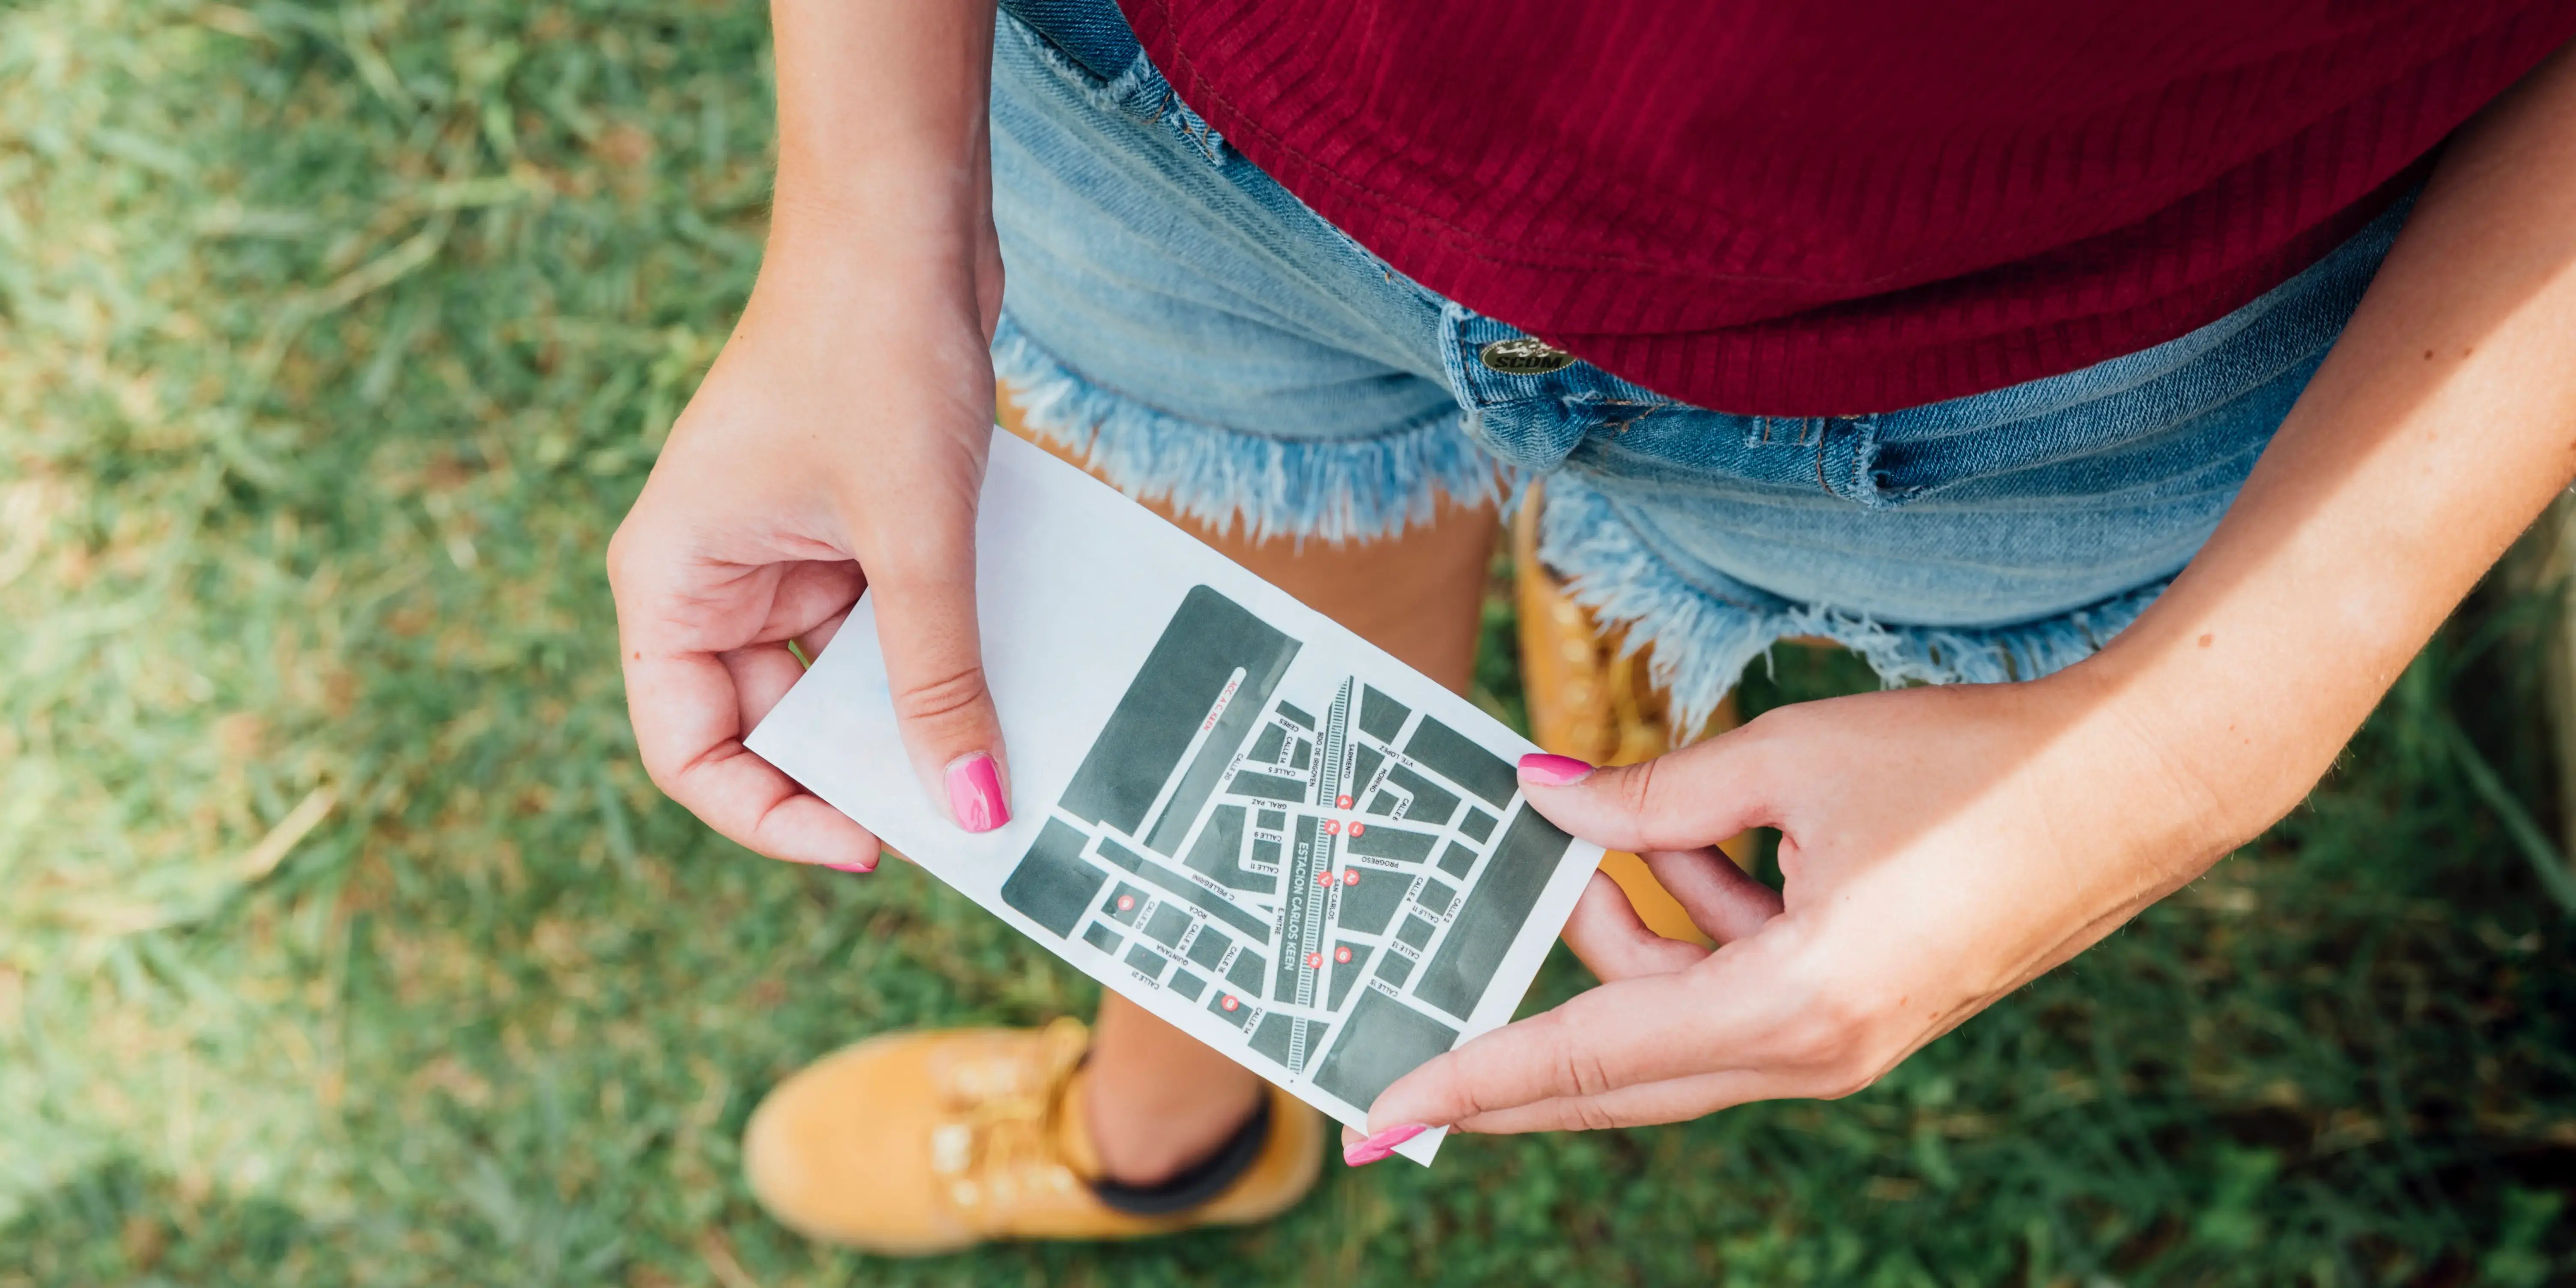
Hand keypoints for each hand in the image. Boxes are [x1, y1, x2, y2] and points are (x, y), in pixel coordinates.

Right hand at [606, 227, 1010, 871]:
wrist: (905, 222)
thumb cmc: (871, 355)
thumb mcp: (914, 539)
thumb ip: (938, 679)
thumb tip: (973, 807)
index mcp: (673, 583)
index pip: (691, 751)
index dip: (770, 818)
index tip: (870, 843)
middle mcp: (717, 579)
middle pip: (770, 727)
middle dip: (857, 772)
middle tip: (955, 808)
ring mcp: (785, 556)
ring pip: (842, 681)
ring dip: (910, 713)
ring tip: (994, 747)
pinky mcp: (850, 529)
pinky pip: (888, 624)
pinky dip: (941, 653)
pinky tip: (1009, 675)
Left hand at [1351, 671, 2246, 1145]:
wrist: (2132, 785)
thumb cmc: (1971, 768)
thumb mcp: (1788, 759)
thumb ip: (1652, 792)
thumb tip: (1543, 793)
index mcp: (1791, 1007)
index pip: (1582, 1057)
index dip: (1467, 1084)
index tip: (1377, 1124)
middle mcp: (1812, 1052)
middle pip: (1613, 1070)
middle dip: (1513, 1042)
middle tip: (1418, 1025)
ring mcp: (1839, 1041)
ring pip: (1671, 1016)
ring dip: (1627, 926)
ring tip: (1619, 820)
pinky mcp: (1856, 1010)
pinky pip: (1732, 987)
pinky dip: (1694, 919)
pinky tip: (1698, 832)